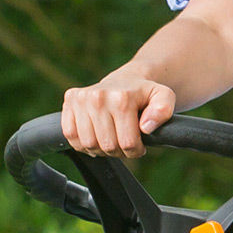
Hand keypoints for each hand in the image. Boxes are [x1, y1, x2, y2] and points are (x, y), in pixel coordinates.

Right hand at [60, 76, 178, 159]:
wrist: (126, 80)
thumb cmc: (144, 94)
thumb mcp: (163, 98)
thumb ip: (163, 110)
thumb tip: (146, 127)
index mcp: (122, 98)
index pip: (127, 143)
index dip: (135, 151)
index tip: (139, 144)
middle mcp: (98, 97)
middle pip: (107, 146)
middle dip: (119, 151)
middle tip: (125, 143)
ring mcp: (81, 99)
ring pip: (88, 144)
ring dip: (100, 149)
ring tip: (111, 139)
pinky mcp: (69, 101)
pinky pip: (70, 136)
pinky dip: (82, 143)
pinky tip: (95, 135)